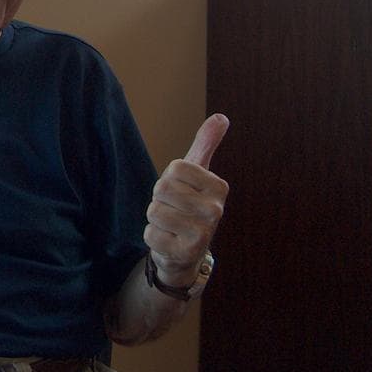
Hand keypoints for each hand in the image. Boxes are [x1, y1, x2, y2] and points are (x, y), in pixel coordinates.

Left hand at [144, 113, 228, 287]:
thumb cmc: (188, 204)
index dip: (169, 178)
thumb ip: (206, 144)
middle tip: (174, 210)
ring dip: (156, 219)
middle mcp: (216, 211)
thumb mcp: (197, 173)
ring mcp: (202, 234)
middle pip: (162, 189)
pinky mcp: (185, 254)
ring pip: (154, 211)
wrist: (186, 251)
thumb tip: (221, 117)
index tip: (181, 190)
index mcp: (219, 187)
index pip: (175, 168)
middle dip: (160, 199)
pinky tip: (169, 241)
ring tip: (172, 226)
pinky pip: (150, 234)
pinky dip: (153, 237)